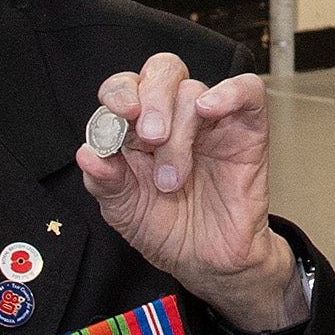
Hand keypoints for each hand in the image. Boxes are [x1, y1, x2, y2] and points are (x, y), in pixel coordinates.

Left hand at [81, 55, 307, 334]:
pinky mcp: (247, 129)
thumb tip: (87, 154)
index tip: (119, 116)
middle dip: (152, 99)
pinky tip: (210, 108)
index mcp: (136, 128)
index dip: (118, 93)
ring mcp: (211, 121)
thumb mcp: (124, 211)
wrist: (208, 262)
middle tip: (151, 137)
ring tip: (173, 179)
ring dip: (180, 133)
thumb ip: (105, 181)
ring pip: (193, 92)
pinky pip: (247, 91)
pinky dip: (229, 92)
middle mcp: (173, 117)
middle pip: (162, 71)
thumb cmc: (167, 230)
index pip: (125, 88)